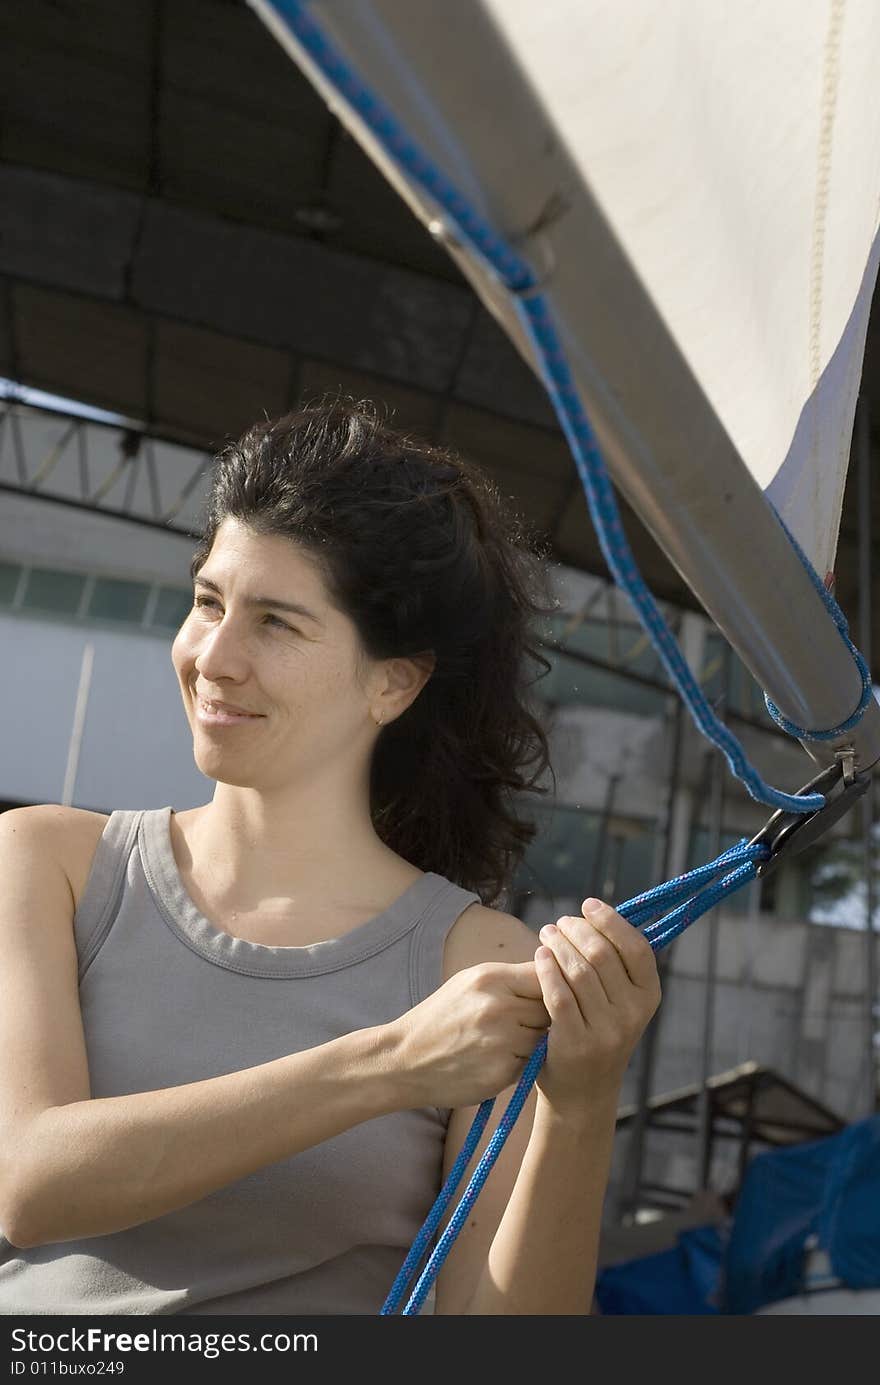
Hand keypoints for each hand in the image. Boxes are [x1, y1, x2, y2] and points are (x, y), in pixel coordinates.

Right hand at [389, 961, 550, 1109]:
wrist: (404, 1059)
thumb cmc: (440, 1018)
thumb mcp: (468, 983)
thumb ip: (510, 978)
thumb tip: (551, 972)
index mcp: (490, 978)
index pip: (545, 975)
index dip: (550, 985)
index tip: (542, 995)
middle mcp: (499, 1007)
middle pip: (550, 1008)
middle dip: (542, 1016)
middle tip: (519, 1023)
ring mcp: (502, 1042)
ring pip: (543, 1038)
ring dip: (532, 1042)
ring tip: (502, 1042)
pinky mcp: (502, 1072)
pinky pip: (530, 1063)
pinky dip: (519, 1063)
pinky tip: (495, 1060)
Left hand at [533, 898, 660, 1115]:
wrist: (583, 1092)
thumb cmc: (597, 1032)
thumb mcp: (620, 1002)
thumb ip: (615, 965)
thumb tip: (596, 914)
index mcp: (649, 997)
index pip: (636, 948)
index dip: (611, 921)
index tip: (588, 904)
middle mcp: (633, 1015)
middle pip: (602, 955)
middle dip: (577, 930)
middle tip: (559, 922)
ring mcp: (606, 1031)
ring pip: (579, 971)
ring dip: (559, 945)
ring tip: (547, 933)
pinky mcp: (576, 1043)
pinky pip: (559, 995)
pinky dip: (547, 969)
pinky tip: (539, 956)